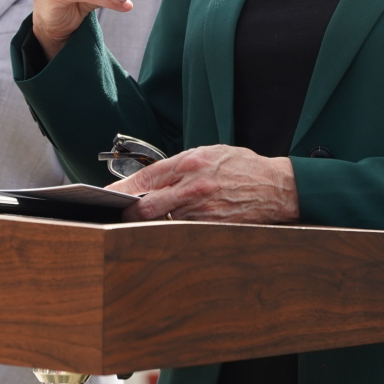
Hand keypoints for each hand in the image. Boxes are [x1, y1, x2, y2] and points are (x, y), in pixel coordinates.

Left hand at [106, 144, 299, 224]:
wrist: (275, 186)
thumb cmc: (242, 167)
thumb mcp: (209, 152)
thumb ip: (179, 165)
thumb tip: (152, 177)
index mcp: (190, 163)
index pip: (146, 179)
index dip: (122, 190)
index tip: (108, 196)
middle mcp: (193, 187)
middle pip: (147, 206)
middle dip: (129, 212)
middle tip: (121, 214)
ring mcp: (202, 210)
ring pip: (162, 222)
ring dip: (153, 222)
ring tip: (148, 219)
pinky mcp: (211, 227)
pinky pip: (182, 231)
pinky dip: (174, 229)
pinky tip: (174, 225)